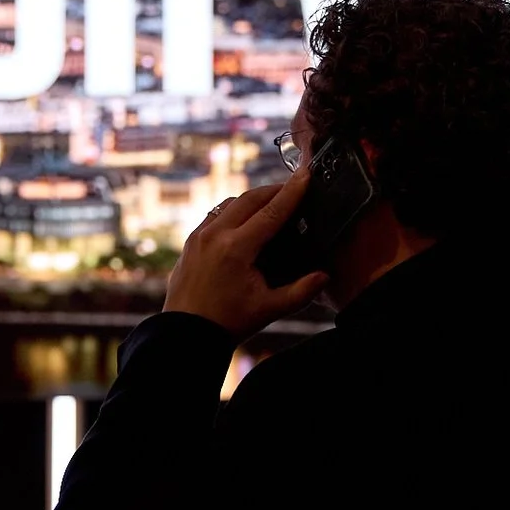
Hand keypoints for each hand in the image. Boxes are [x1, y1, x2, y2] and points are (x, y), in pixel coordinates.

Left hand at [163, 168, 326, 339]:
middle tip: (293, 186)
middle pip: (250, 199)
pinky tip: (244, 218)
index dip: (292, 192)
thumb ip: (301, 292)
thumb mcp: (269, 309)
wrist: (185, 334)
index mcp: (236, 249)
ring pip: (230, 203)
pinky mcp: (190, 241)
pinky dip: (233, 210)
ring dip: (253, 199)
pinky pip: (215, 215)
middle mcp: (215, 235)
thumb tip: (324, 276)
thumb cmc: (227, 323)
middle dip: (274, 190)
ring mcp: (199, 236)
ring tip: (272, 202)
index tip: (305, 175)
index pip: (271, 212)